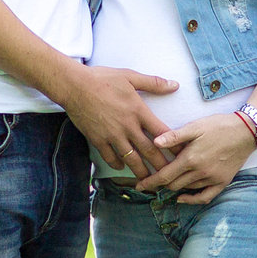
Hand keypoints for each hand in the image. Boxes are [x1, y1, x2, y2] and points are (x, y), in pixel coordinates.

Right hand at [58, 63, 178, 175]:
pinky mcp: (98, 139)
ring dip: (141, 170)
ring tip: (148, 180)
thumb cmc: (102, 78)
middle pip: (149, 150)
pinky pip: (110, 157)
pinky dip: (117, 164)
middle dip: (161, 165)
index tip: (182, 154)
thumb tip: (174, 85)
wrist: (74, 86)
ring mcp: (112, 135)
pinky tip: (121, 167)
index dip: (174, 145)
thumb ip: (153, 83)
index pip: (162, 132)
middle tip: (170, 176)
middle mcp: (128, 126)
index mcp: (138, 111)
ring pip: (131, 158)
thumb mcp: (130, 76)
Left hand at [132, 112, 256, 203]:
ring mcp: (212, 179)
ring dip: (174, 188)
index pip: (165, 176)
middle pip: (173, 185)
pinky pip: (205, 197)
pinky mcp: (222, 182)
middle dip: (160, 185)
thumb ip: (175, 136)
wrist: (246, 131)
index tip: (139, 186)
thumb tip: (155, 142)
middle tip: (151, 182)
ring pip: (187, 189)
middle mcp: (200, 172)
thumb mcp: (195, 127)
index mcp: (190, 159)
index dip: (150, 182)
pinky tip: (183, 197)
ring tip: (165, 184)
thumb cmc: (219, 126)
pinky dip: (192, 199)